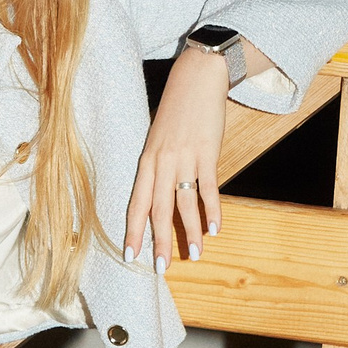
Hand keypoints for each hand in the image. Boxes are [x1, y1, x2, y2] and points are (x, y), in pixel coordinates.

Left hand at [124, 47, 228, 273]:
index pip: (136, 203)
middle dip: (159, 242)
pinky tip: (215, 229)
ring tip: (195, 256)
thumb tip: (160, 196)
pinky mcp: (207, 153)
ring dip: (191, 233)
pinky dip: (212, 210)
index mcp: (146, 161)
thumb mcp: (158, 138)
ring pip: (184, 204)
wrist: (196, 79)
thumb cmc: (176, 110)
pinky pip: (209, 188)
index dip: (133, 231)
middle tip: (161, 269)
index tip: (132, 256)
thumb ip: (158, 166)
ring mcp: (185, 158)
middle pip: (158, 210)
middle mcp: (161, 162)